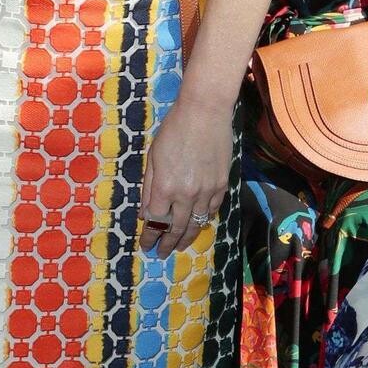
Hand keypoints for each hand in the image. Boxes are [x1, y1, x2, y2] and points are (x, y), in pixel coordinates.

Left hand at [139, 102, 231, 259]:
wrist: (205, 113)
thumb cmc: (173, 130)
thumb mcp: (152, 158)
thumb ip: (149, 188)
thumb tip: (147, 214)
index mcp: (165, 188)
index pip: (156, 222)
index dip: (150, 236)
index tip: (146, 245)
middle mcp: (186, 195)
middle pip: (176, 228)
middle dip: (167, 244)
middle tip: (162, 254)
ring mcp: (207, 192)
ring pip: (196, 223)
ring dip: (186, 238)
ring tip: (179, 247)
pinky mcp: (222, 185)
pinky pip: (212, 211)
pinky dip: (203, 220)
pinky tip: (197, 225)